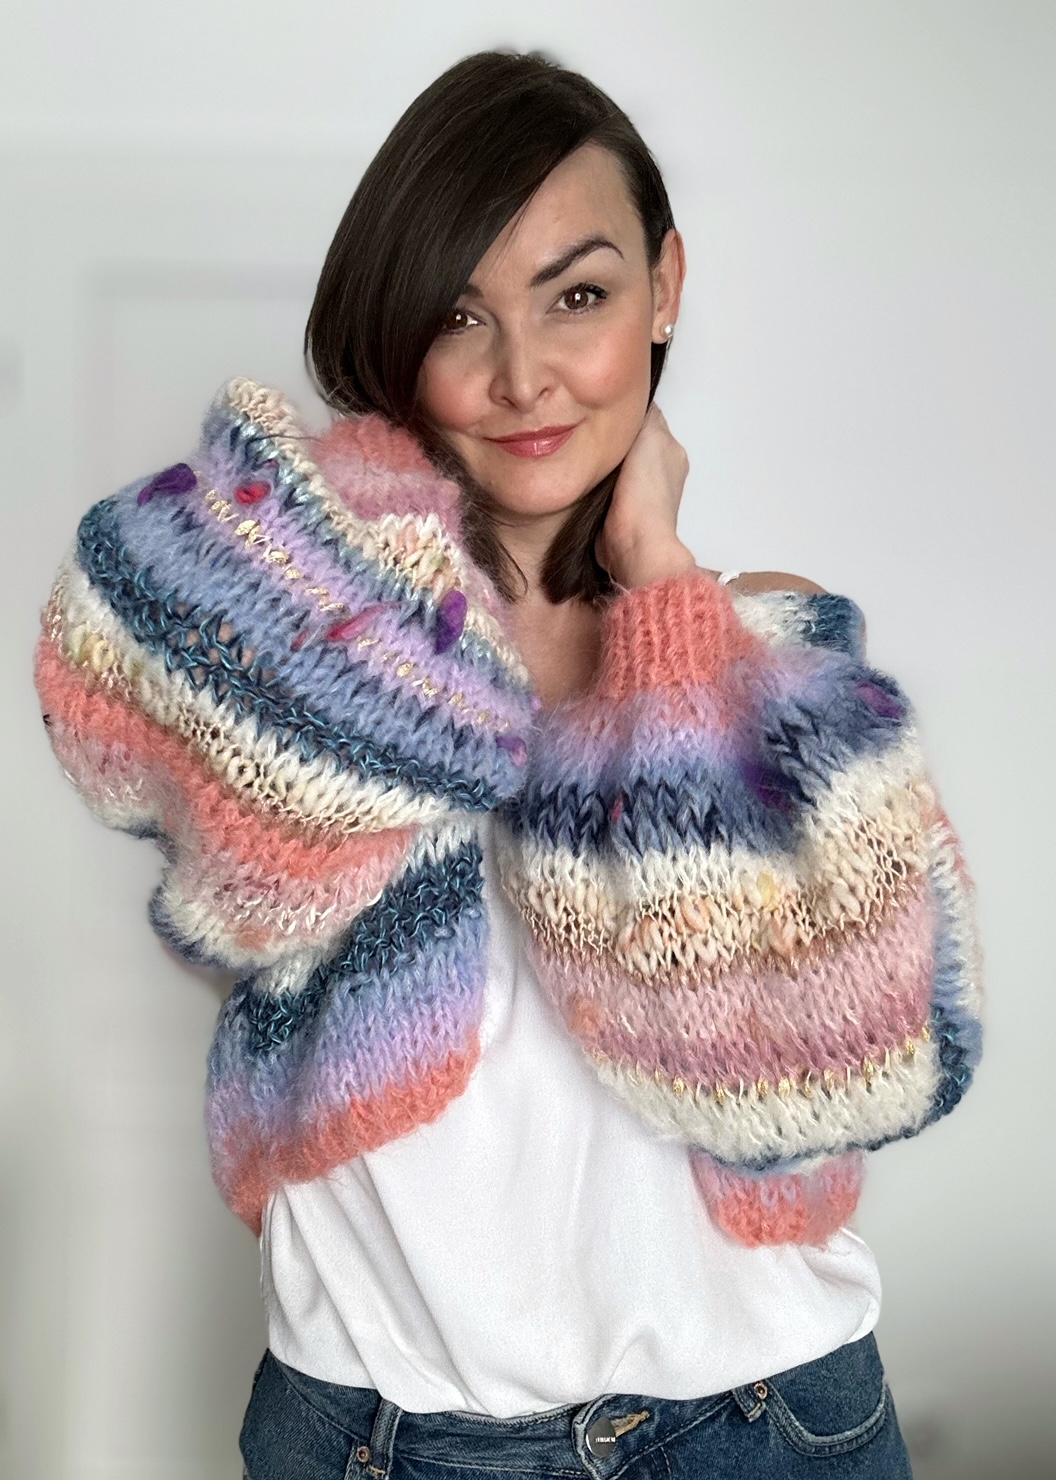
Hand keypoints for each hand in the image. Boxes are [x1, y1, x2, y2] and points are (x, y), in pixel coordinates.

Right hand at [596, 404, 696, 588]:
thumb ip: (646, 415)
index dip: (628, 410)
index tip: (606, 403)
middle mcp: (660, 472)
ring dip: (605, 461)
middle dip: (613, 436)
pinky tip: (585, 477)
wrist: (634, 541)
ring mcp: (641, 494)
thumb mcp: (650, 436)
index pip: (650, 420)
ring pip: (619, 465)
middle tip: (589, 426)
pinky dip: (598, 482)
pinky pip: (607, 488)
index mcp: (670, 451)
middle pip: (633, 442)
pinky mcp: (621, 513)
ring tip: (584, 450)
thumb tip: (638, 402)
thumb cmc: (645, 491)